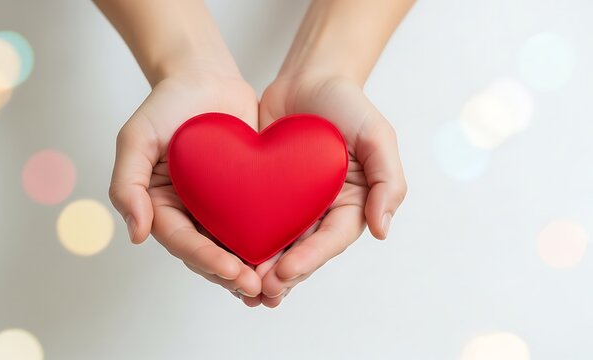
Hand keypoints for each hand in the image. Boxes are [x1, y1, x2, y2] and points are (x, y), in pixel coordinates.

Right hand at [108, 70, 262, 300]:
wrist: (204, 78)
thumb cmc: (166, 104)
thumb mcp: (136, 138)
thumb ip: (127, 184)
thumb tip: (136, 234)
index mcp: (162, 206)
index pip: (184, 242)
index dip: (206, 260)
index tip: (232, 272)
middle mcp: (191, 213)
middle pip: (210, 254)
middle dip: (232, 275)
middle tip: (259, 289)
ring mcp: (219, 207)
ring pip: (235, 248)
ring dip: (252, 271)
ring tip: (275, 288)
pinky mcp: (247, 195)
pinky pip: (257, 224)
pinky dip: (270, 244)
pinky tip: (289, 257)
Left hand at [250, 73, 407, 306]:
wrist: (308, 78)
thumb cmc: (347, 104)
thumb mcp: (378, 136)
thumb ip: (387, 180)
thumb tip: (383, 230)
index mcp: (350, 203)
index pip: (331, 240)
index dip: (310, 260)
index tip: (285, 273)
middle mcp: (321, 210)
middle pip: (303, 251)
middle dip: (283, 274)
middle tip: (260, 290)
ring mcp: (292, 203)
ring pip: (277, 244)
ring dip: (261, 267)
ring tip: (241, 285)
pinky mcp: (264, 192)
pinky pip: (253, 219)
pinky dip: (242, 240)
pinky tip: (224, 253)